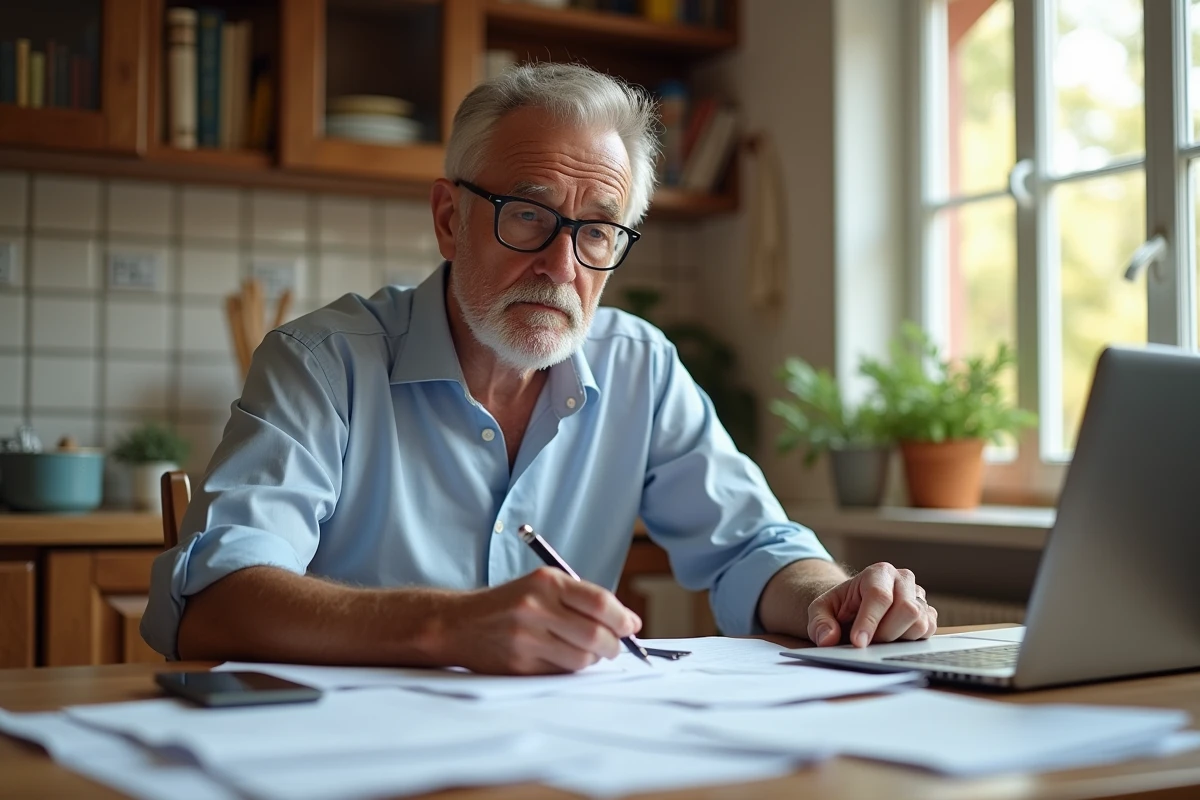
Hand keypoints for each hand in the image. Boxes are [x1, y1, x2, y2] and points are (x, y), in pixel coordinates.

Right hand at [441, 567, 641, 674]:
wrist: (459, 623)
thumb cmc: (509, 604)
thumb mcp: (542, 586)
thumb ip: (583, 599)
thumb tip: (629, 622)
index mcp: (546, 582)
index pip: (599, 602)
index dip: (622, 618)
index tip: (631, 626)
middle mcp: (535, 608)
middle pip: (595, 635)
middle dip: (613, 645)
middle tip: (613, 646)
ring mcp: (526, 639)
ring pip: (582, 659)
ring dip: (592, 659)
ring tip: (584, 651)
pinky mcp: (519, 665)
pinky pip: (561, 673)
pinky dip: (570, 668)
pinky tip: (561, 657)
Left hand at [806, 563, 936, 647]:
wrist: (854, 608)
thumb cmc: (840, 607)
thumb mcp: (820, 611)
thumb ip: (820, 623)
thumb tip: (828, 639)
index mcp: (877, 572)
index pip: (879, 596)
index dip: (869, 622)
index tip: (858, 643)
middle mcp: (902, 579)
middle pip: (906, 609)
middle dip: (885, 633)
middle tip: (867, 643)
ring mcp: (918, 596)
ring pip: (920, 622)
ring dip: (898, 639)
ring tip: (878, 639)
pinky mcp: (928, 613)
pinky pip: (929, 631)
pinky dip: (911, 641)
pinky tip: (893, 639)